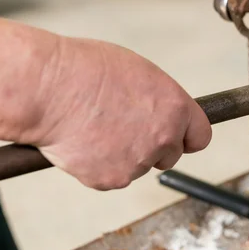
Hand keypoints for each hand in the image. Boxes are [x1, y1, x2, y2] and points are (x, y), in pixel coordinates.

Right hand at [22, 37, 211, 190]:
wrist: (48, 88)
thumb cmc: (87, 70)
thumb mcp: (138, 72)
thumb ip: (158, 99)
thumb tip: (160, 111)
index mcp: (176, 108)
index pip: (200, 136)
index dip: (186, 136)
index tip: (178, 137)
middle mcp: (164, 138)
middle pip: (170, 156)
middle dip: (152, 147)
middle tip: (124, 130)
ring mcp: (138, 162)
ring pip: (137, 167)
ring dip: (122, 155)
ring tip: (95, 129)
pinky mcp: (110, 179)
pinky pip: (110, 177)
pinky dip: (97, 166)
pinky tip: (82, 143)